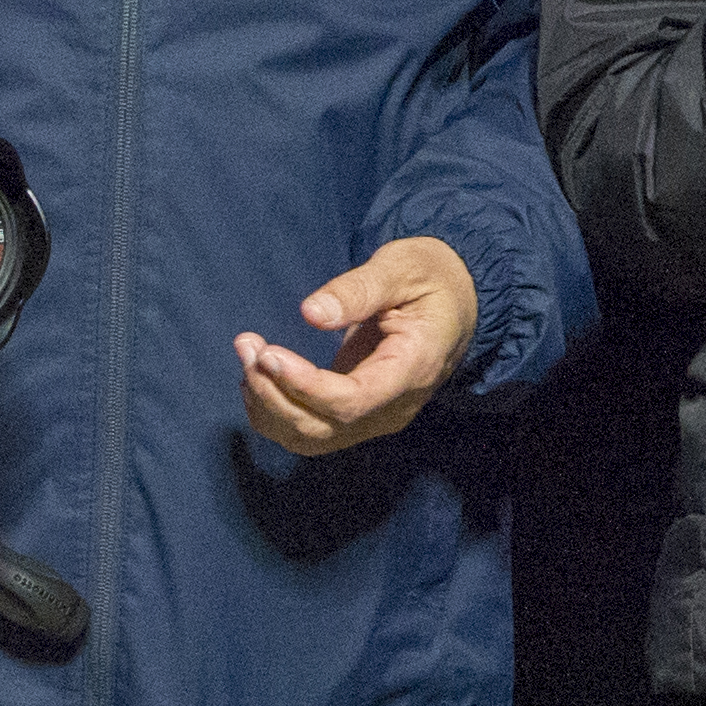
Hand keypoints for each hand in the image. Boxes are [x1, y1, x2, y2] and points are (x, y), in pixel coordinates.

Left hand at [238, 237, 480, 458]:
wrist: (457, 303)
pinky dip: (275, 413)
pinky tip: (260, 377)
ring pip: (310, 438)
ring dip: (268, 406)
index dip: (304, 385)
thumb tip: (310, 313)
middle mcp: (396, 407)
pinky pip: (309, 432)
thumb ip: (358, 290)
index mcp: (413, 368)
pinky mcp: (358, 416)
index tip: (268, 353)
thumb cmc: (431, 278)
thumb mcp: (401, 267)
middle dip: (274, 393)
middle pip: (323, 428)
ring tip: (248, 355)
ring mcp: (377, 418)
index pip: (352, 401)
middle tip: (247, 346)